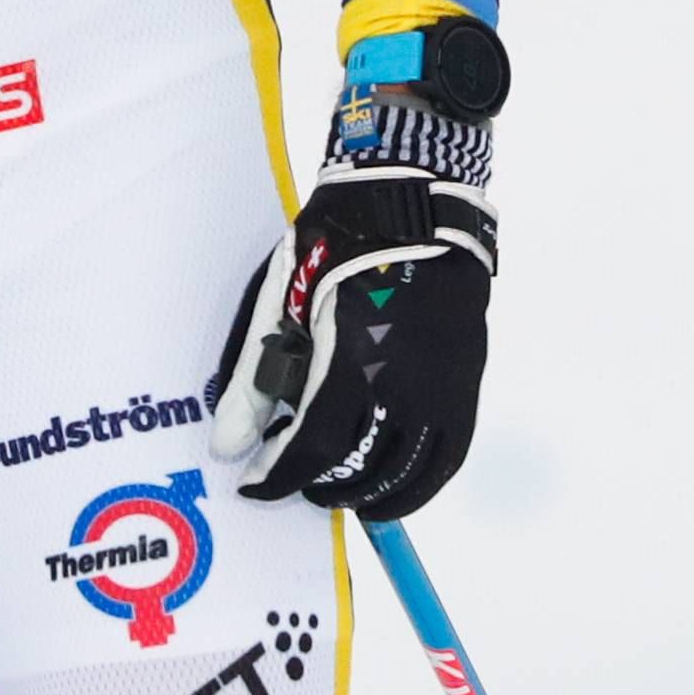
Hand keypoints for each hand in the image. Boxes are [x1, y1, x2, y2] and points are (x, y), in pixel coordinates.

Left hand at [204, 160, 495, 517]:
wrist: (414, 199)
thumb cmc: (338, 243)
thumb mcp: (283, 301)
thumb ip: (255, 380)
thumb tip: (227, 447)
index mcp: (352, 361)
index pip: (313, 449)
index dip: (278, 477)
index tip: (253, 484)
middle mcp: (404, 384)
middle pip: (359, 469)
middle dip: (319, 484)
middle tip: (295, 480)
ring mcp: (443, 386)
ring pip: (409, 473)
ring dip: (371, 494)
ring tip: (341, 490)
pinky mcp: (466, 380)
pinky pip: (449, 453)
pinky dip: (422, 481)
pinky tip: (396, 483)